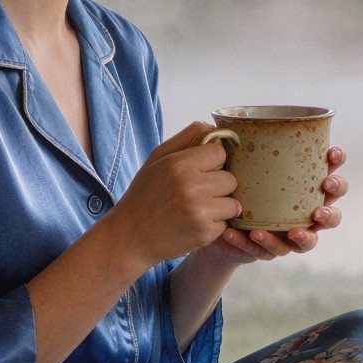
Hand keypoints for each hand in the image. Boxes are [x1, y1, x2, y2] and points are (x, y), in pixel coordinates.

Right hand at [101, 121, 242, 267]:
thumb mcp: (156, 159)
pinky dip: (214, 225)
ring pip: (233, 203)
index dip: (214, 162)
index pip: (220, 152)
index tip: (202, 171)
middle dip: (219, 186)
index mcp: (179, 164)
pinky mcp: (204, 233)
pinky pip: (225, 224)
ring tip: (198, 209)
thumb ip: (185, 138)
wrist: (130, 237)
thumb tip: (212, 126)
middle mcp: (191, 186)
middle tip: (199, 193)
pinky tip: (194, 224)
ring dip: (220, 207)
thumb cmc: (144, 195)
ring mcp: (199, 211)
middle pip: (231, 178)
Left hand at [197, 146, 349, 264]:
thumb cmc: (237, 187)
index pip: (331, 172)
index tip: (332, 153)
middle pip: (332, 215)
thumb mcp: (236, 166)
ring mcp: (290, 235)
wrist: (217, 220)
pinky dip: (259, 242)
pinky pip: (268, 250)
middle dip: (330, 211)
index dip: (337, 164)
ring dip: (304, 236)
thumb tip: (214, 123)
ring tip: (292, 231)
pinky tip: (245, 233)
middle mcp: (305, 213)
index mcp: (304, 186)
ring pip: (309, 241)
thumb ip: (234, 148)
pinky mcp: (270, 250)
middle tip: (318, 208)